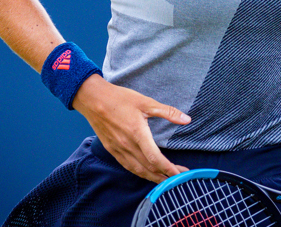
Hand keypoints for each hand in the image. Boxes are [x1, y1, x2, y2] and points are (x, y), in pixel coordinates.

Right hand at [72, 74, 190, 182]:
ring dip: (153, 178)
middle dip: (166, 176)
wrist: (93, 99)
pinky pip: (128, 166)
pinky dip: (140, 173)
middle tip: (180, 178)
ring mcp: (118, 150)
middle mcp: (128, 146)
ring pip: (138, 170)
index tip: (180, 174)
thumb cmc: (120, 99)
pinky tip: (146, 174)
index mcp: (137, 134)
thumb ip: (167, 112)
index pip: (155, 159)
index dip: (169, 169)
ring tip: (166, 181)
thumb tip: (187, 119)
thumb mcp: (146, 102)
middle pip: (149, 168)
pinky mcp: (112, 150)